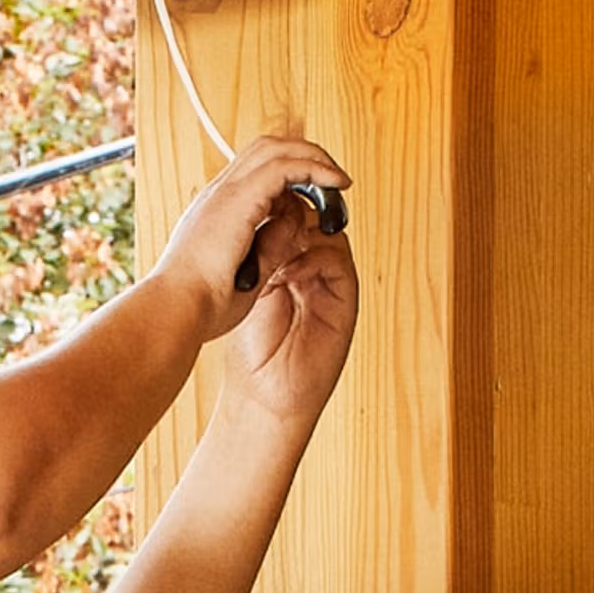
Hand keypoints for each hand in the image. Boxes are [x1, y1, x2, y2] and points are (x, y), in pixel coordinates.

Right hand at [156, 136, 353, 342]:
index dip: (288, 175)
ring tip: (338, 179)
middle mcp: (218, 194)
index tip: (312, 195)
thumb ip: (272, 246)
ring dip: (312, 158)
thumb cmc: (201, 305)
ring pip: (276, 148)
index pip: (255, 172)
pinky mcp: (240, 197)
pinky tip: (334, 184)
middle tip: (331, 177)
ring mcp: (226, 191)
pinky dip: (314, 169)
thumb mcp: (248, 273)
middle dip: (304, 155)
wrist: (176, 309)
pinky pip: (285, 166)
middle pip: (266, 149)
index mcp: (215, 211)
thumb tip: (297, 226)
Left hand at [216, 185, 358, 433]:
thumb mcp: (249, 291)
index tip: (260, 197)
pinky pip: (336, 259)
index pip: (291, 212)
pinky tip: (288, 269)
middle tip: (274, 207)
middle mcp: (313, 267)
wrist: (266, 395)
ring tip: (278, 241)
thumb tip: (260, 211)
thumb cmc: (251, 350)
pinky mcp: (344, 298)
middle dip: (294, 206)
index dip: (279, 198)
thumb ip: (260, 252)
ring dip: (303, 228)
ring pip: (327, 230)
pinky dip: (313, 255)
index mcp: (289, 262)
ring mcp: (330, 281)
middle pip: (313, 213)